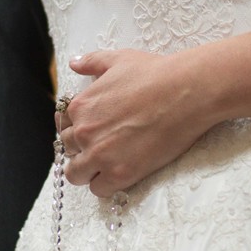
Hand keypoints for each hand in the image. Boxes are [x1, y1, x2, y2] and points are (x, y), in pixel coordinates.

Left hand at [59, 49, 216, 196]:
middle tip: (103, 148)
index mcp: (81, 106)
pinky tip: (119, 174)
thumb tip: (74, 64)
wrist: (186, 93)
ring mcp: (100, 155)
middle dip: (81, 150)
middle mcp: (84, 132)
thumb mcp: (119, 60)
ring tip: (105, 167)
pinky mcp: (120, 174)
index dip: (78, 129)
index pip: (65, 126)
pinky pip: (98, 189)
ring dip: (87, 172)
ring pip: (76, 174)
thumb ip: (92, 63)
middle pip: (68, 151)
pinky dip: (105, 185)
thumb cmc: (156, 73)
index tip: (94, 131)